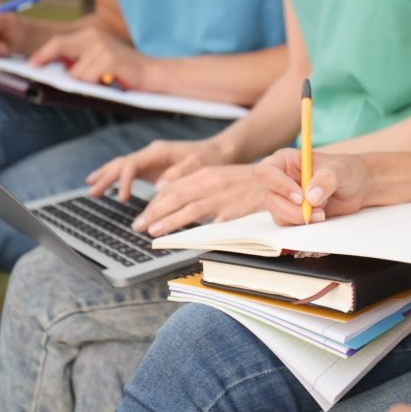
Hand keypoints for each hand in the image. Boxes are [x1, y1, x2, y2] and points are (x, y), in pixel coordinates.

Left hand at [28, 27, 147, 87]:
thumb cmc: (125, 72)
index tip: (32, 64)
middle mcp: (95, 36)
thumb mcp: (100, 60)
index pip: (59, 41)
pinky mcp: (110, 60)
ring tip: (100, 82)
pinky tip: (108, 83)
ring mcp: (102, 47)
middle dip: (45, 58)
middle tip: (34, 69)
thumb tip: (57, 67)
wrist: (154, 74)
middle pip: (60, 46)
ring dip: (83, 83)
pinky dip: (94, 85)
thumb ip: (80, 60)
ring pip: (76, 72)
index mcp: (91, 35)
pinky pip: (88, 78)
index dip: (43, 53)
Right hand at [86, 138, 231, 200]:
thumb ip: (180, 173)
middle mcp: (152, 153)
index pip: (133, 164)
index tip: (122, 198)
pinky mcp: (154, 168)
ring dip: (107, 176)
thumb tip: (159, 187)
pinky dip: (117, 179)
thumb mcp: (199, 165)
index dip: (124, 181)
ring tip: (91, 188)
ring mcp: (151, 160)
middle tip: (91, 192)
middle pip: (122, 164)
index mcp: (159, 152)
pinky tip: (108, 187)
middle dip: (106, 177)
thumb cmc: (210, 158)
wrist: (221, 151)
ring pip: (122, 166)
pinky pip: (130, 172)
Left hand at [129, 164, 262, 235]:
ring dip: (168, 221)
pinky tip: (185, 237)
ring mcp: (221, 196)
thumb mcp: (214, 176)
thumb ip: (193, 185)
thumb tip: (167, 194)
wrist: (272, 180)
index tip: (144, 214)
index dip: (155, 202)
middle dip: (154, 212)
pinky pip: (212, 220)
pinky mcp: (232, 208)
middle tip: (138, 225)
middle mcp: (209, 182)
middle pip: (175, 197)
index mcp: (203, 174)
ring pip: (189, 208)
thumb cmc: (242, 181)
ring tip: (153, 231)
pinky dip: (197, 228)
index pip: (172, 188)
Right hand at [253, 149, 368, 225]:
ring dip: (299, 217)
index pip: (266, 172)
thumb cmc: (346, 171)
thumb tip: (311, 197)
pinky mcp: (290, 212)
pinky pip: (287, 223)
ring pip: (277, 213)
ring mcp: (283, 197)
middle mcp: (279, 178)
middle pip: (269, 197)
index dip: (279, 186)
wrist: (355, 188)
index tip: (301, 197)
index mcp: (285, 160)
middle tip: (314, 210)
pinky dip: (302, 223)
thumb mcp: (341, 170)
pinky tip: (319, 216)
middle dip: (291, 208)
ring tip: (322, 212)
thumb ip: (327, 179)